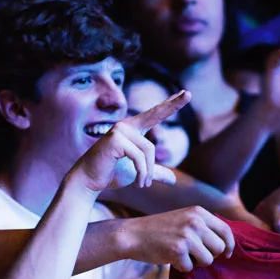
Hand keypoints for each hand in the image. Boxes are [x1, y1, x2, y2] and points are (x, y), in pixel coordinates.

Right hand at [67, 91, 189, 194]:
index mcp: (132, 129)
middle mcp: (126, 125)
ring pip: (149, 150)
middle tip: (190, 94)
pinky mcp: (115, 139)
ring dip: (149, 172)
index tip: (186, 94)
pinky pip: (139, 157)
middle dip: (173, 105)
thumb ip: (155, 172)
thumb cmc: (112, 175)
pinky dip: (142, 173)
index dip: (170, 104)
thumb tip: (174, 180)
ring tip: (144, 184)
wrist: (89, 182)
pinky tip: (139, 183)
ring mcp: (119, 130)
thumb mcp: (139, 173)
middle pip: (155, 115)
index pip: (154, 114)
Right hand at [120, 206, 234, 271]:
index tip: (227, 254)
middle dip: (209, 255)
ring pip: (208, 260)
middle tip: (194, 254)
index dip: (229, 245)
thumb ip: (202, 226)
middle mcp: (195, 222)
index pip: (225, 230)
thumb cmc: (158, 229)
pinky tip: (170, 257)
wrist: (132, 234)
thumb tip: (225, 244)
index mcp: (198, 212)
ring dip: (196, 262)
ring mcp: (187, 236)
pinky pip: (190, 268)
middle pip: (219, 248)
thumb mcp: (183, 218)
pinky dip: (181, 267)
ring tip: (182, 255)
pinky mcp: (178, 250)